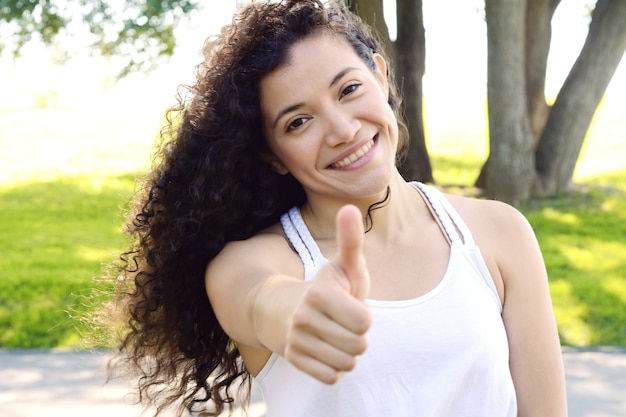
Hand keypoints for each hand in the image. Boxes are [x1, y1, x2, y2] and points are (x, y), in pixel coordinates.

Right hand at [284, 205, 371, 383]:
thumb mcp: (342, 265)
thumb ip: (350, 240)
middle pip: (359, 346)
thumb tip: (350, 207)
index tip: (350, 305)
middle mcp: (303, 318)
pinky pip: (332, 377)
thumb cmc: (327, 287)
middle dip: (358, 336)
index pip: (365, 322)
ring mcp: (296, 341)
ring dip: (347, 352)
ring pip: (347, 363)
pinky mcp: (294, 360)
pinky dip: (334, 367)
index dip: (364, 316)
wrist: (284, 310)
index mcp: (319, 293)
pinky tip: (325, 350)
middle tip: (343, 322)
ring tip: (335, 335)